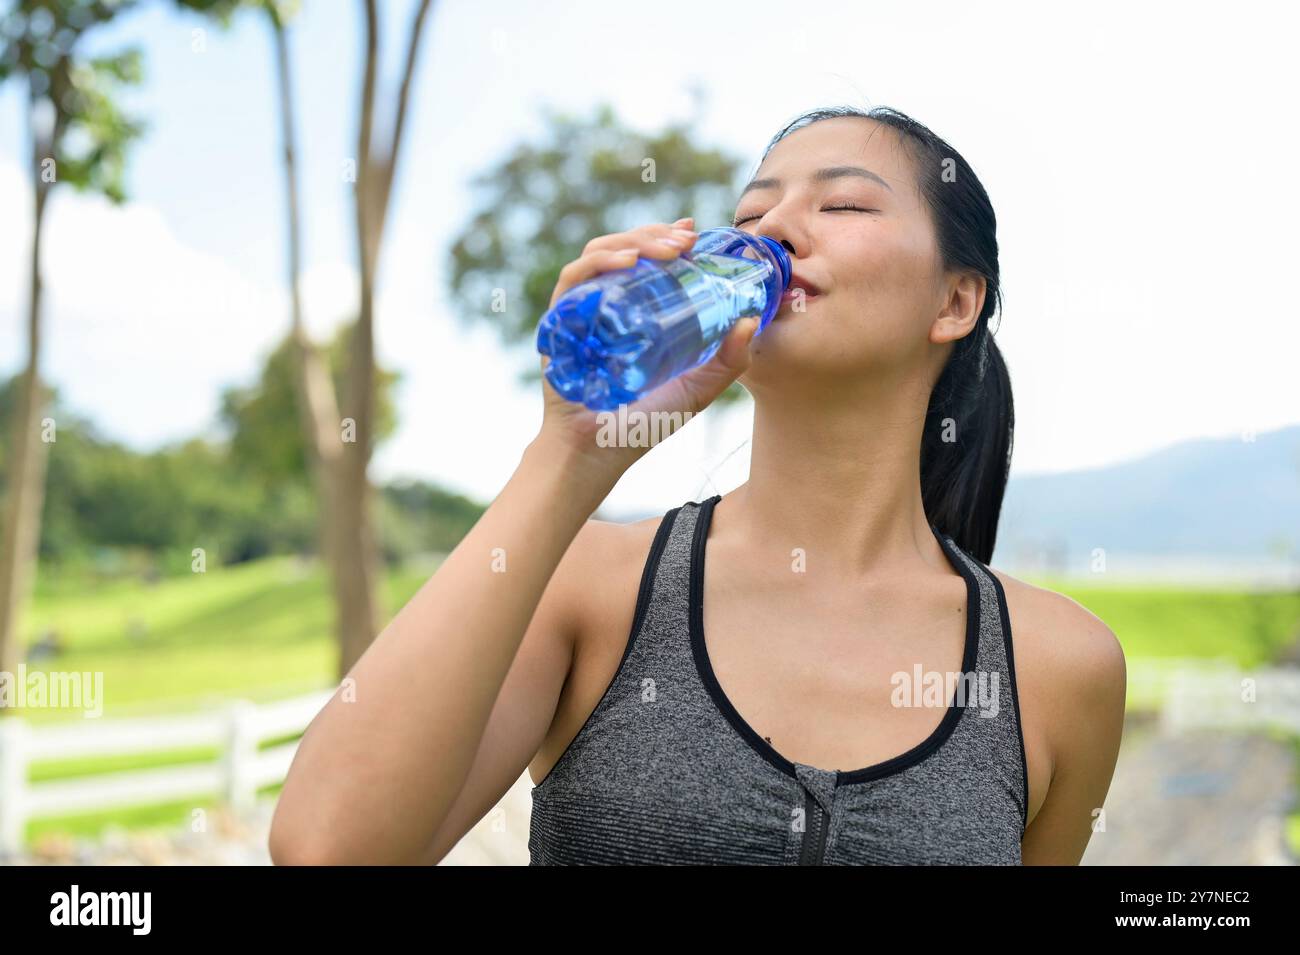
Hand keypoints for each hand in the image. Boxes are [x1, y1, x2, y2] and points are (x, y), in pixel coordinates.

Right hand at [535, 217, 759, 480]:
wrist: (596, 455)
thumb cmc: (641, 426)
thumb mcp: (696, 390)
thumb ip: (727, 362)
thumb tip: (752, 320)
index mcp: (632, 312)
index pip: (645, 261)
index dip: (665, 238)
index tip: (691, 231)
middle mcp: (604, 305)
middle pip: (623, 250)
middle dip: (653, 235)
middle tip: (683, 240)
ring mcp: (579, 312)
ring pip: (597, 255)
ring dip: (630, 242)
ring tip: (663, 250)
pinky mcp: (558, 323)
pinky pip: (572, 280)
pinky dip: (597, 263)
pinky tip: (625, 262)